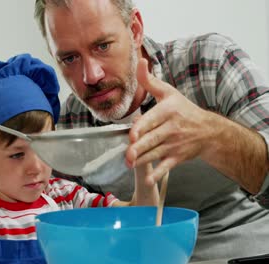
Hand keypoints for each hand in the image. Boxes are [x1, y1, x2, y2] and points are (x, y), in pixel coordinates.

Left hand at [126, 58, 213, 181]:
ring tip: (129, 164)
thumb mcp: (168, 92)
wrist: (208, 131)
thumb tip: (140, 62)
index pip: (151, 121)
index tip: (132, 136)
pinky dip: (157, 174)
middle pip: (152, 140)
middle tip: (127, 155)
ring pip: (155, 154)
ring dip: (142, 161)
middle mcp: (172, 129)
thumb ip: (150, 80)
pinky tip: (148, 180)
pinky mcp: (177, 158)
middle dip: (139, 149)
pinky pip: (166, 167)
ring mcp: (175, 145)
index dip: (141, 129)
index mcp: (168, 111)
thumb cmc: (183, 109)